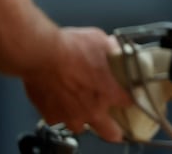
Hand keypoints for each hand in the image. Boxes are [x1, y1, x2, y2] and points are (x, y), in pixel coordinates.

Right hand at [23, 28, 132, 143]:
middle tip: (116, 128)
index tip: (128, 97)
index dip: (129, 99)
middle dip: (115, 131)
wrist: (42, 54)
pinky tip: (59, 102)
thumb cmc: (71, 47)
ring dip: (83, 120)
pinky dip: (60, 112)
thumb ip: (110, 49)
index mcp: (109, 91)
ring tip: (81, 110)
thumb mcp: (99, 40)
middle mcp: (91, 108)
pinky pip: (58, 119)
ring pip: (80, 127)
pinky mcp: (51, 115)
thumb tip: (114, 47)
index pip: (128, 102)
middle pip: (110, 132)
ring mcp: (70, 115)